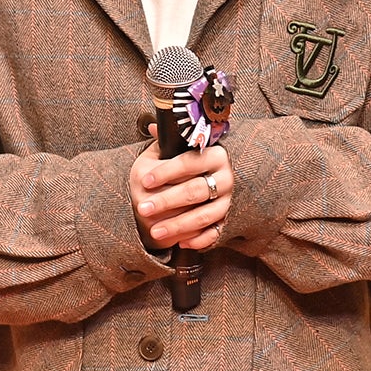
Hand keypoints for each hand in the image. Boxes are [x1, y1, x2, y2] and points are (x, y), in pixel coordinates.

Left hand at [129, 125, 233, 250]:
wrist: (207, 181)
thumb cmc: (185, 164)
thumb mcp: (176, 149)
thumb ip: (167, 140)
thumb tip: (154, 126)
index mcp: (215, 155)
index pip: (190, 162)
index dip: (166, 172)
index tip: (145, 180)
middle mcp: (226, 178)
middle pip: (195, 190)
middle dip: (167, 201)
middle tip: (143, 208)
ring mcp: (228, 201)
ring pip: (204, 216)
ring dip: (178, 225)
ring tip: (155, 231)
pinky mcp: (227, 220)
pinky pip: (214, 233)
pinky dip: (198, 240)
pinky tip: (180, 244)